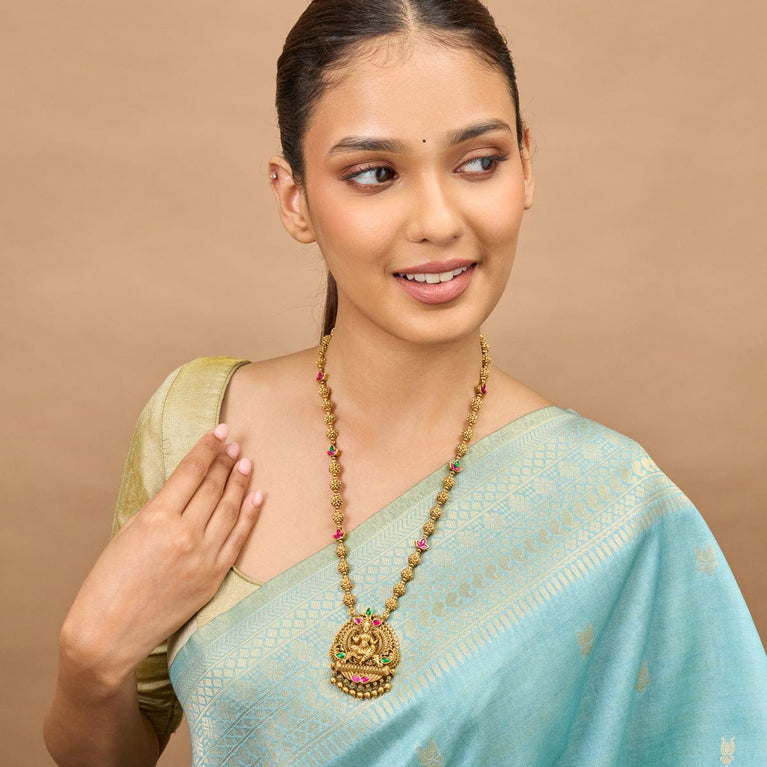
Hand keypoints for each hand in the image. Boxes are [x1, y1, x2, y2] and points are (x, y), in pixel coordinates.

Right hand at [60, 424, 262, 685]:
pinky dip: (250, 515)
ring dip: (240, 482)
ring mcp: (203, 556)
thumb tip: (190, 486)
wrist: (108, 634)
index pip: (191, 472)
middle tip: (235, 444)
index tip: (220, 430)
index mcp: (156, 518)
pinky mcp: (214, 577)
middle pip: (214, 487)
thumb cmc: (109, 581)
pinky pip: (238, 539)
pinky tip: (257, 495)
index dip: (208, 448)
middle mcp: (184, 534)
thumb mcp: (129, 532)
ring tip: (246, 463)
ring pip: (230, 508)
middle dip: (226, 462)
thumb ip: (161, 509)